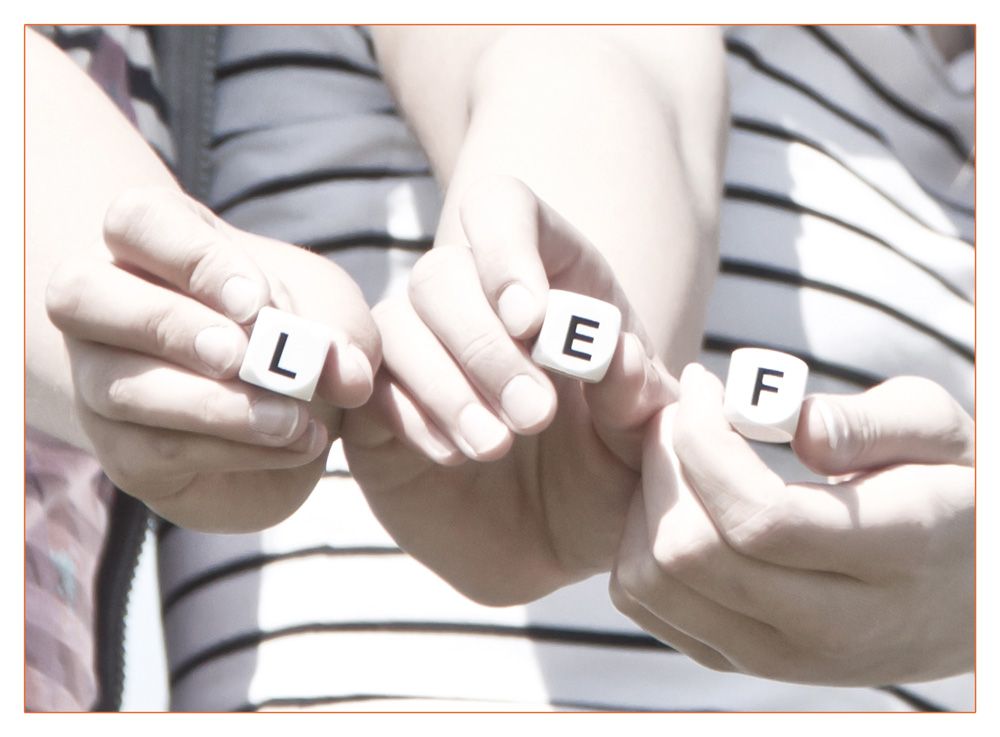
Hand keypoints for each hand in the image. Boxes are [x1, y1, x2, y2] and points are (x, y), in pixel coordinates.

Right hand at [46, 187, 379, 531]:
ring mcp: (100, 379)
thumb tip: (347, 377)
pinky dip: (233, 450)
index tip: (255, 301)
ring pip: (123, 388)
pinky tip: (294, 445)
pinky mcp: (121, 450)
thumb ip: (343, 336)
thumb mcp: (333, 318)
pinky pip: (156, 451)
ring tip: (292, 419)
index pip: (137, 220)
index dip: (192, 259)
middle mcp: (104, 304)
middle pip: (82, 293)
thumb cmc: (294, 334)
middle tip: (241, 354)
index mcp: (154, 242)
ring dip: (216, 405)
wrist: (289, 415)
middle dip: (169, 325)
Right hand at [342, 177, 676, 604]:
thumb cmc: (604, 469)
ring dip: (447, 384)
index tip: (531, 319)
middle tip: (535, 414)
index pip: (503, 209)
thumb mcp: (639, 439)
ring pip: (397, 324)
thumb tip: (615, 354)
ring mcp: (420, 346)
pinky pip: (370, 385)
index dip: (506, 248)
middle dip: (486, 345)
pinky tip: (452, 455)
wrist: (553, 537)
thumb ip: (638, 395)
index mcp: (545, 275)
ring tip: (495, 445)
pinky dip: (410, 416)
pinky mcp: (380, 401)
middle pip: (443, 272)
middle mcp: (472, 298)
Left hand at [611, 366, 973, 685]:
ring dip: (643, 504)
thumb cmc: (953, 491)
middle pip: (691, 553)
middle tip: (678, 411)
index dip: (705, 440)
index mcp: (896, 556)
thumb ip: (870, 423)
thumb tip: (793, 424)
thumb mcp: (942, 434)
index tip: (701, 383)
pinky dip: (639, 545)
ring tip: (675, 452)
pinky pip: (652, 607)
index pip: (760, 516)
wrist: (973, 595)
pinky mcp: (746, 662)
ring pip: (655, 586)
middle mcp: (835, 627)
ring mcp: (783, 657)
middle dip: (663, 462)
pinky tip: (675, 499)